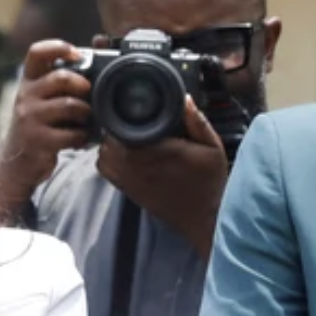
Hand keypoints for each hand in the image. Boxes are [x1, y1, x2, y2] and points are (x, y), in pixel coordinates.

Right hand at [0, 40, 89, 214]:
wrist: (14, 164)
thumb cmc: (35, 128)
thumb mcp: (38, 101)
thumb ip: (57, 86)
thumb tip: (93, 70)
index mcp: (27, 82)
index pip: (37, 52)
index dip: (59, 47)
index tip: (77, 54)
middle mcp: (25, 96)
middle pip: (60, 77)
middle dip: (82, 84)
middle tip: (89, 93)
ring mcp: (30, 118)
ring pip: (70, 105)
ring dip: (86, 113)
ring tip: (86, 120)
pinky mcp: (38, 140)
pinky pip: (71, 133)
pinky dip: (81, 137)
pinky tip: (80, 139)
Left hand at [97, 98, 229, 257]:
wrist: (206, 217)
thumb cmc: (210, 181)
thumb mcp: (212, 146)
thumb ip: (197, 121)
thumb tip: (183, 98)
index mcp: (158, 150)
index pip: (125, 126)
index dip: (124, 115)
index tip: (134, 108)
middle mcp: (138, 165)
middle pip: (109, 140)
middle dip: (116, 127)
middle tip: (130, 120)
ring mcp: (130, 180)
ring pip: (104, 155)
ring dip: (111, 144)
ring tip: (126, 136)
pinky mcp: (128, 191)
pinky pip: (106, 171)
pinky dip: (109, 159)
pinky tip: (124, 154)